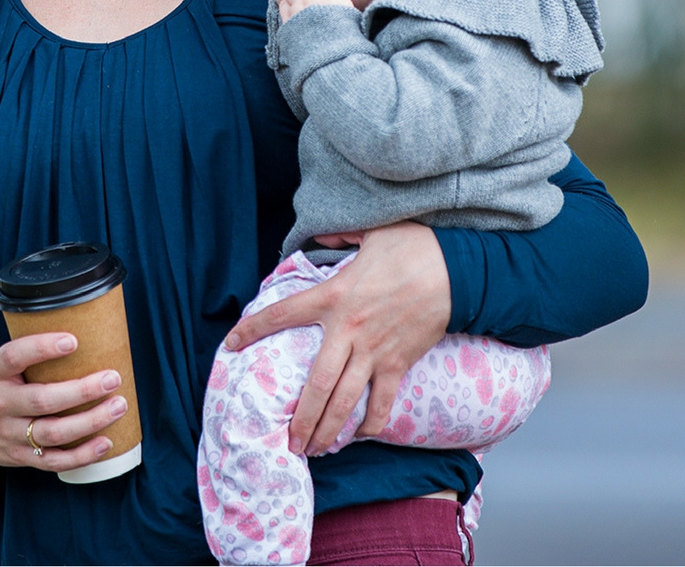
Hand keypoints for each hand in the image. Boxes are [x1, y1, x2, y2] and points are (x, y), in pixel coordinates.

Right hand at [0, 332, 128, 472]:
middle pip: (42, 400)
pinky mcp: (21, 457)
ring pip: (53, 433)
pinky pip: (54, 461)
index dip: (42, 348)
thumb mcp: (1, 362)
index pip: (14, 357)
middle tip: (112, 379)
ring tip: (117, 406)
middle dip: (82, 391)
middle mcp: (0, 404)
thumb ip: (31, 351)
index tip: (72, 341)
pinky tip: (104, 442)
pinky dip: (82, 455)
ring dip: (90, 421)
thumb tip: (81, 327)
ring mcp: (10, 434)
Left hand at [224, 222, 450, 454]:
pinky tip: (360, 436)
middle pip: (316, 383)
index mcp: (333, 295)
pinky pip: (382, 401)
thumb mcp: (368, 233)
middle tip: (286, 441)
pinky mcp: (400, 362)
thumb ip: (338, 239)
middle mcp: (348, 330)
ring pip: (344, 400)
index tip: (229, 344)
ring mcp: (374, 351)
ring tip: (313, 450)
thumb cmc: (410, 246)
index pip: (283, 314)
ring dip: (327, 429)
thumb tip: (319, 236)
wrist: (455, 269)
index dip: (252, 329)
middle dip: (299, 417)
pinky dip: (371, 423)